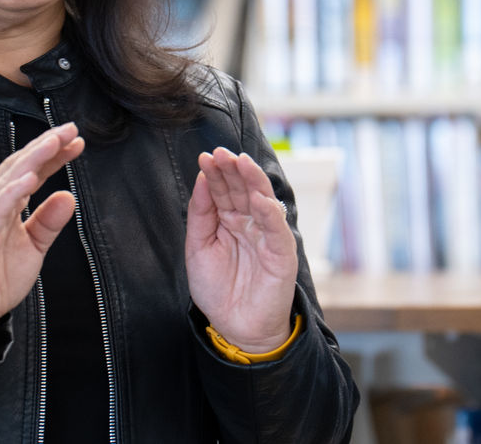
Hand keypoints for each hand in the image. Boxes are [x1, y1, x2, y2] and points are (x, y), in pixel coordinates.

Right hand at [0, 122, 82, 345]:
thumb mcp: (33, 247)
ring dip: (32, 159)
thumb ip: (48, 222)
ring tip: (54, 143)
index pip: (30, 170)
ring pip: (8, 181)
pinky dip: (12, 193)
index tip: (77, 140)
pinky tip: (29, 179)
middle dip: (45, 146)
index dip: (53, 154)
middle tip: (70, 129)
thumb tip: (68, 195)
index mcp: (3, 203)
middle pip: (19, 166)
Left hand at [185, 147, 297, 353]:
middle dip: (232, 170)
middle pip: (241, 189)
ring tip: (241, 162)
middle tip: (221, 152)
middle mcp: (249, 222)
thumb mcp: (198, 247)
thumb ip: (200, 214)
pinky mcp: (282, 254)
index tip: (205, 156)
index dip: (215, 173)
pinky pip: (277, 230)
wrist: (235, 328)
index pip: (222, 190)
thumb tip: (201, 178)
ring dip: (253, 181)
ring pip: (262, 201)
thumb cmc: (217, 289)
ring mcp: (266, 236)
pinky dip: (270, 214)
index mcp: (229, 219)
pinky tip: (260, 199)